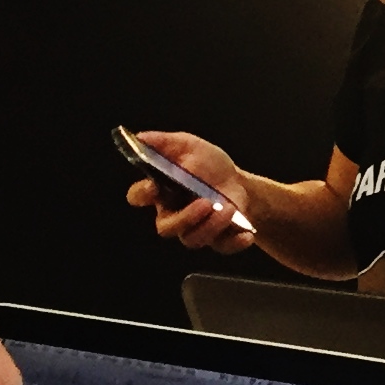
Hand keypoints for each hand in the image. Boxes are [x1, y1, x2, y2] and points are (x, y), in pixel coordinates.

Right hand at [124, 129, 255, 254]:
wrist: (237, 181)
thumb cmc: (207, 164)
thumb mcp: (188, 146)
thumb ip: (164, 143)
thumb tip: (140, 137)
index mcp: (161, 191)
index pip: (139, 196)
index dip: (142, 193)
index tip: (154, 186)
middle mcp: (173, 214)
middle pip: (166, 228)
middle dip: (185, 218)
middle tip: (205, 203)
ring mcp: (194, 228)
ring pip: (192, 239)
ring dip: (211, 226)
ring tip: (228, 208)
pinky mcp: (216, 239)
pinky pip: (221, 247)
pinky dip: (234, 243)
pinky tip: (245, 234)